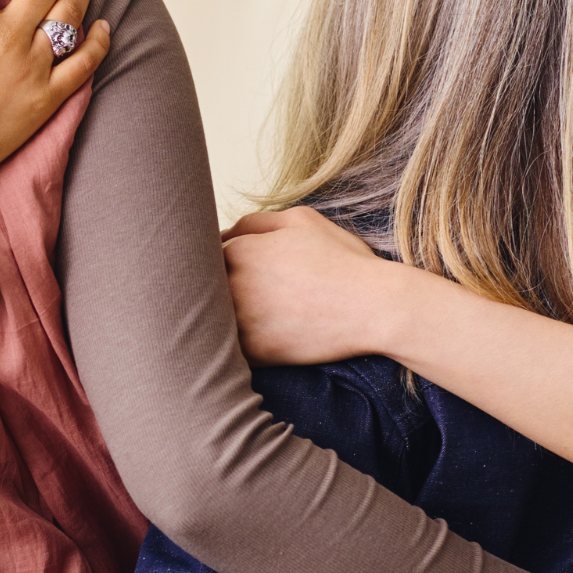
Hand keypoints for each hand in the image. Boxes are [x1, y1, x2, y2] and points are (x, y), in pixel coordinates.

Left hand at [221, 205, 406, 365]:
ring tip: (236, 318)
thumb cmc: (341, 260)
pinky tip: (247, 340)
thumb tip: (229, 231)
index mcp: (238, 249)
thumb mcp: (302, 220)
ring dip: (215, 319)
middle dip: (208, 289)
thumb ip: (257, 222)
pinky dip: (230, 346)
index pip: (203, 254)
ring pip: (209, 320)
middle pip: (200, 289)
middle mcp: (231, 284)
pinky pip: (226, 349)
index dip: (210, 261)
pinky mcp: (253, 352)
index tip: (224, 269)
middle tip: (226, 294)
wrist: (372, 307)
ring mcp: (239, 321)